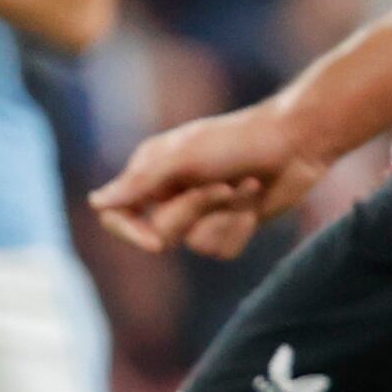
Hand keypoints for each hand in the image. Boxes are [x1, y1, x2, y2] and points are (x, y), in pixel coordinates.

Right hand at [90, 99, 327, 259]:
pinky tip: (255, 200)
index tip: (154, 242)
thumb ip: (139, 183)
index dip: (129, 231)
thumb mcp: (184, 157)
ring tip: (246, 186)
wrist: (295, 143)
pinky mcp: (229, 227)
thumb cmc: (236, 140)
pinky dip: (242, 227)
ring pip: (196, 245)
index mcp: (150, 172)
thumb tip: (96, 203)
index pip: (117, 214)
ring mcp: (200, 214)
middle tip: (222, 186)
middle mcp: (170, 194)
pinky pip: (223, 250)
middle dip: (196, 211)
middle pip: (160, 233)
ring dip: (226, 217)